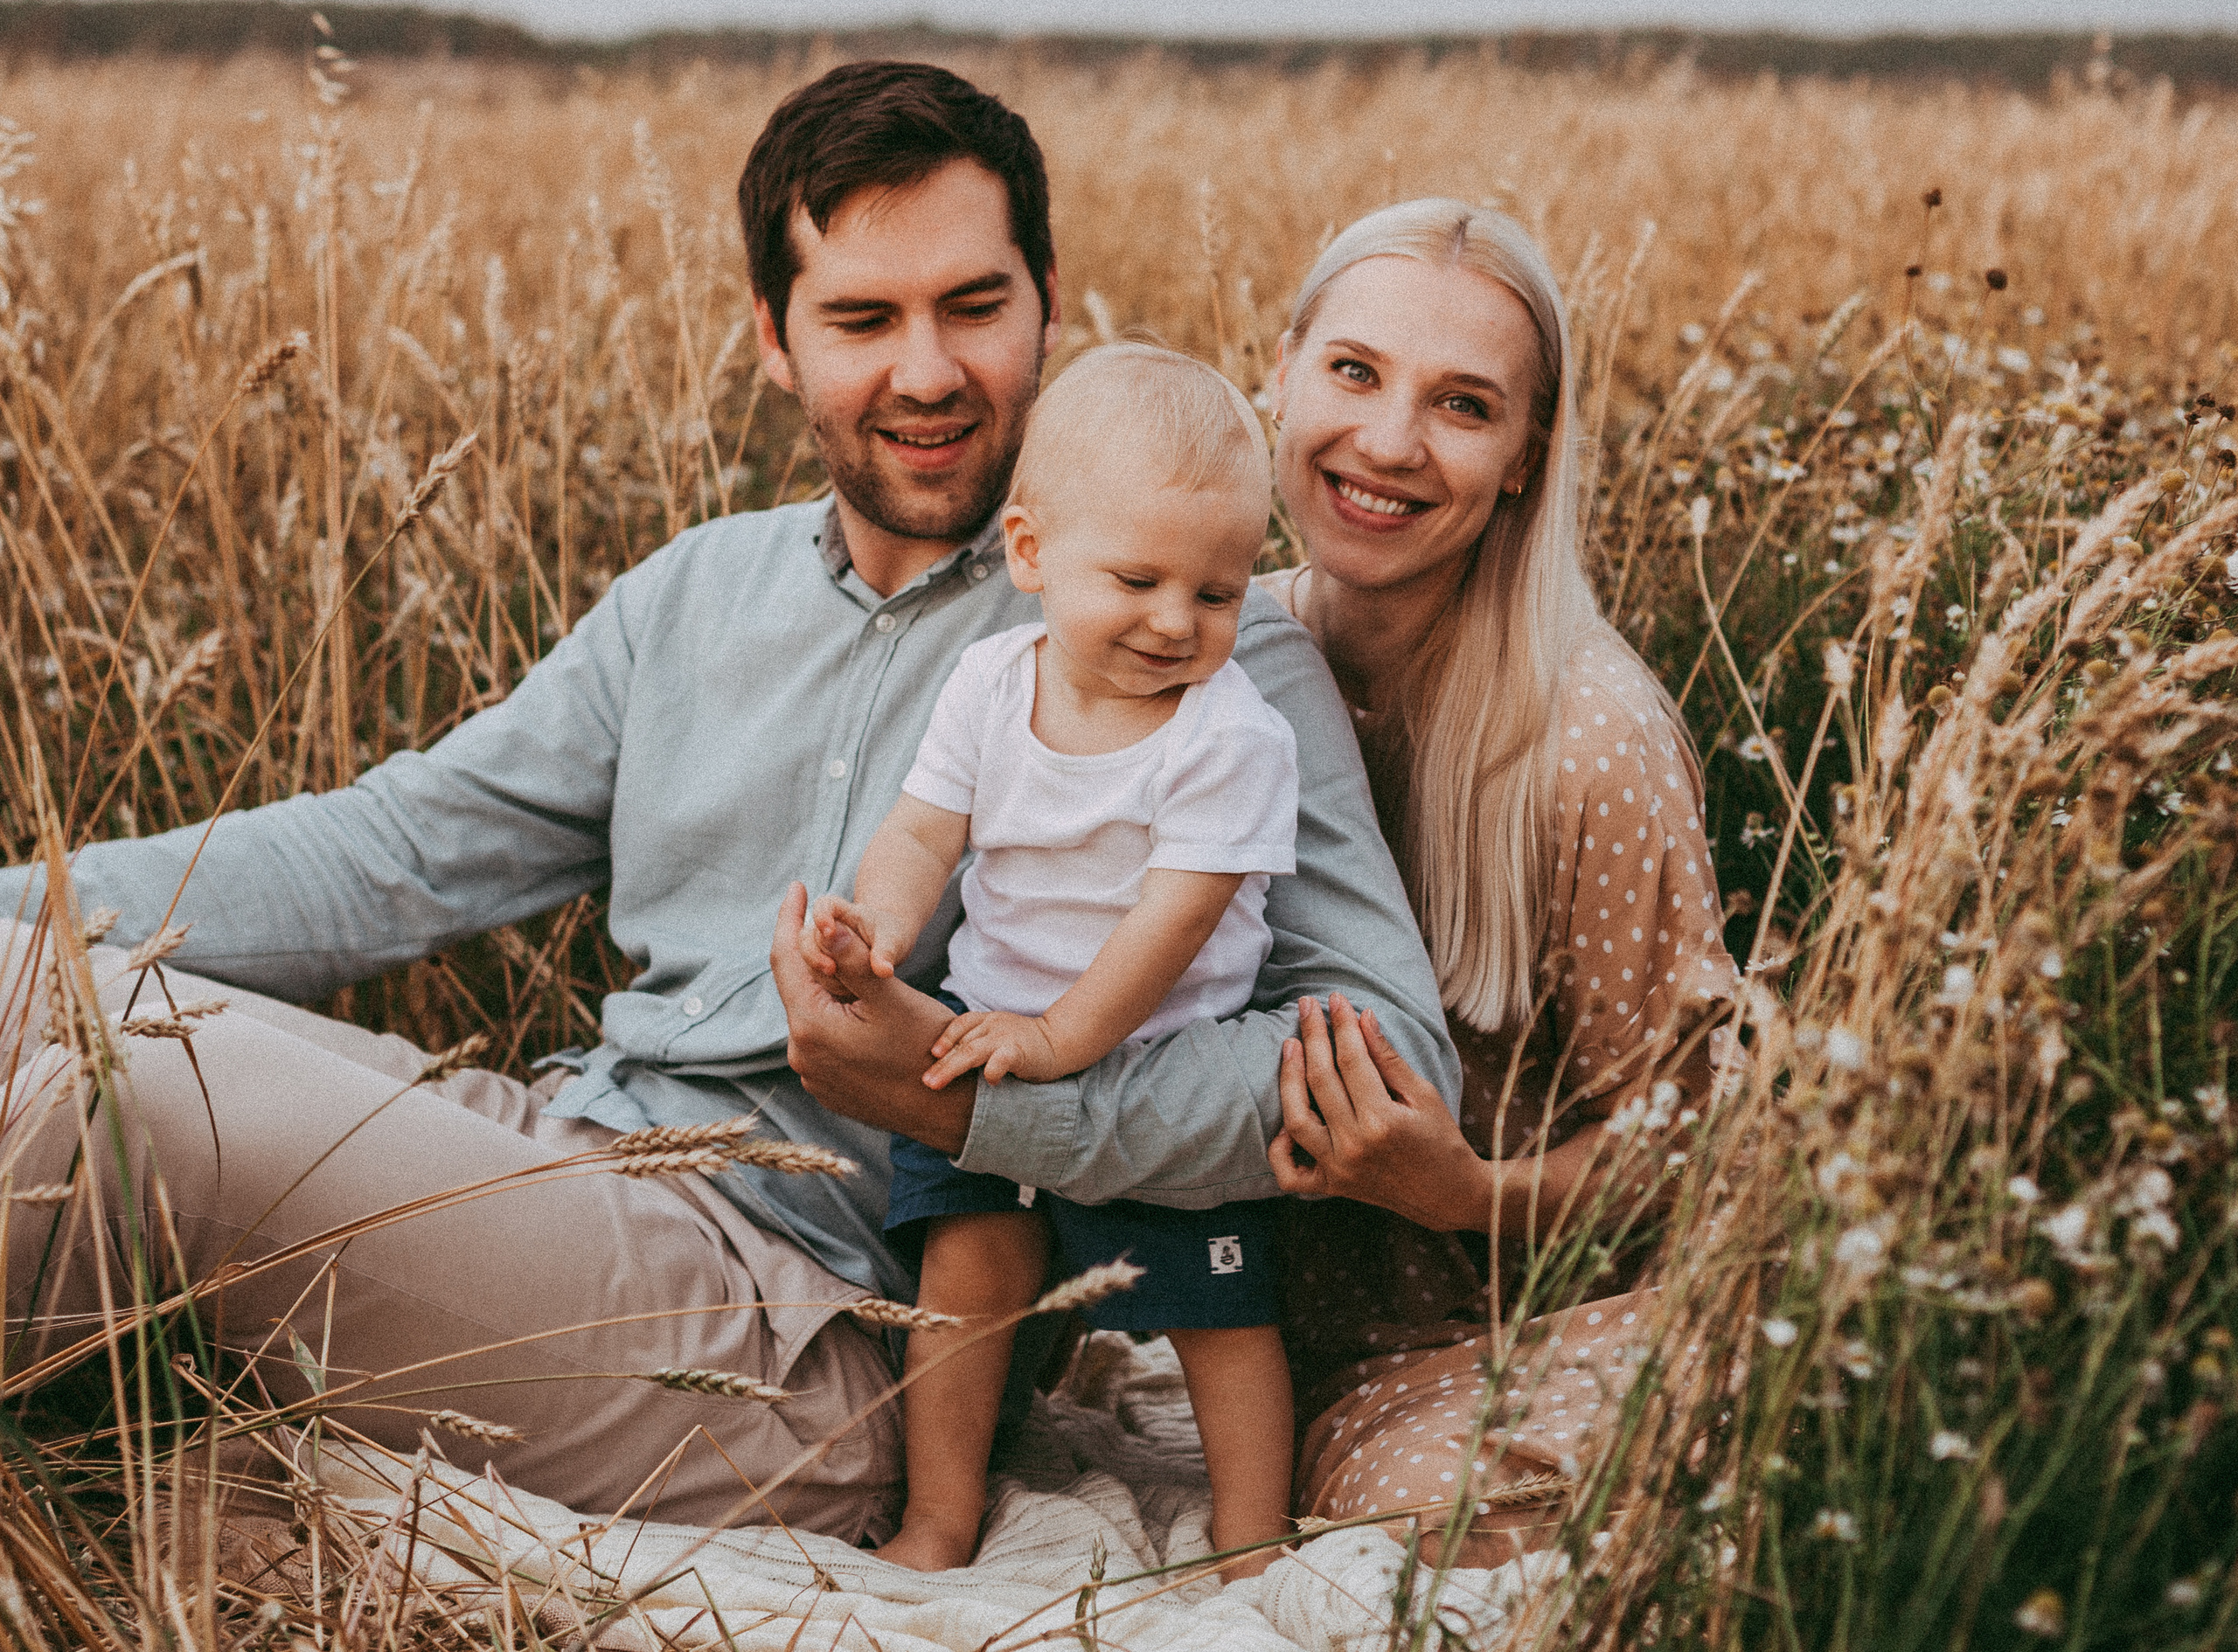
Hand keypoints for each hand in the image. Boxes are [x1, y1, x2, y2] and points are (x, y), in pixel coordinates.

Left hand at [770, 882, 973, 1153]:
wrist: (948, 1113)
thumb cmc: (926, 1049)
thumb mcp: (891, 995)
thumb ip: (852, 959)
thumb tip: (820, 925)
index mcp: (810, 1026)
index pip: (786, 959)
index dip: (789, 919)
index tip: (796, 887)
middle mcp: (802, 1055)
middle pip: (799, 988)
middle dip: (815, 956)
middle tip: (838, 928)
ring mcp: (813, 1076)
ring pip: (812, 1014)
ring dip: (828, 990)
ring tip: (859, 974)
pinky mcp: (827, 1089)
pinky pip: (823, 1042)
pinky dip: (835, 1019)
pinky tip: (864, 1014)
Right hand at [802, 894, 910, 980]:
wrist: (888, 949)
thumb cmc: (891, 936)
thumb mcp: (894, 941)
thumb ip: (885, 952)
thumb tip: (883, 970)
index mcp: (843, 911)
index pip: (825, 905)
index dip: (822, 916)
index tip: (829, 932)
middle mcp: (825, 928)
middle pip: (807, 937)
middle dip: (815, 955)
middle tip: (832, 969)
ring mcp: (819, 947)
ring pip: (808, 962)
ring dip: (824, 975)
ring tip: (851, 985)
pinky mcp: (819, 967)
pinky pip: (816, 978)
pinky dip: (829, 985)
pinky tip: (848, 990)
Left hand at [923, 1009, 1068, 1088]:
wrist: (1061, 1041)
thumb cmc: (1026, 1045)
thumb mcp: (999, 1036)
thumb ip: (979, 1043)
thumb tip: (948, 1063)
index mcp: (987, 1020)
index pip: (959, 1025)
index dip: (944, 1039)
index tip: (932, 1055)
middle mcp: (994, 1025)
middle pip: (960, 1043)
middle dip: (940, 1064)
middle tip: (925, 1081)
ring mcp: (1005, 1036)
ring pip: (971, 1051)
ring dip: (950, 1069)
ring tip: (935, 1084)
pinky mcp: (1018, 1051)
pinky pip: (997, 1062)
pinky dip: (989, 1073)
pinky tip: (989, 1083)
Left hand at [1267, 993, 1490, 1231]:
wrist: (1448, 1195)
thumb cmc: (1441, 1140)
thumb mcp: (1423, 1094)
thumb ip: (1388, 1057)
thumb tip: (1362, 1017)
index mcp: (1383, 1120)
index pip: (1351, 1059)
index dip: (1342, 1024)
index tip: (1336, 999)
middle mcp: (1355, 1145)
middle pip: (1321, 1080)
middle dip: (1313, 1035)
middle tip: (1306, 1006)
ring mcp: (1339, 1168)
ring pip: (1297, 1118)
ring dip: (1288, 1078)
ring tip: (1291, 1044)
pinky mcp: (1332, 1186)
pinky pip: (1290, 1173)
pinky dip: (1280, 1149)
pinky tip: (1284, 1121)